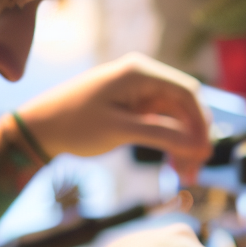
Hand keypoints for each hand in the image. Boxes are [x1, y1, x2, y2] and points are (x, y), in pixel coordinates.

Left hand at [16, 53, 210, 182]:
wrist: (40, 127)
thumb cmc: (75, 124)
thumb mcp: (120, 130)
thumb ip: (162, 135)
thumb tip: (200, 145)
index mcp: (140, 72)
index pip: (187, 93)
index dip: (201, 123)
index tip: (205, 153)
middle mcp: (143, 76)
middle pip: (184, 106)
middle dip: (193, 138)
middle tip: (195, 171)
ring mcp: (139, 91)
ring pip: (175, 117)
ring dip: (183, 144)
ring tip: (184, 175)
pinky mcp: (133, 106)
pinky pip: (161, 122)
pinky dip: (169, 142)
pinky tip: (172, 165)